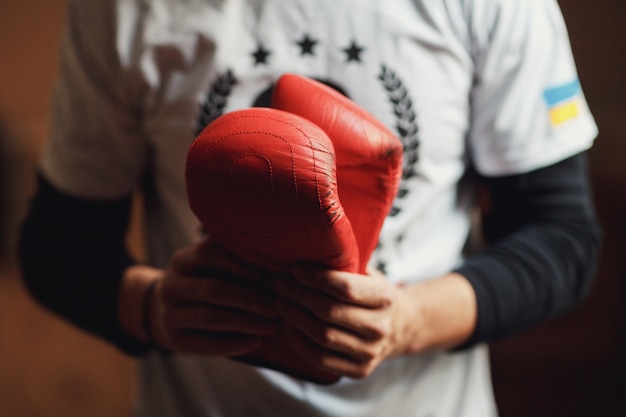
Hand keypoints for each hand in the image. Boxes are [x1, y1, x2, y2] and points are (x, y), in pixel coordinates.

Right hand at [148, 239, 277, 355]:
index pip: (208, 254)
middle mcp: (170, 286)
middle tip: (274, 306)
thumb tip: (275, 270)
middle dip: (248, 299)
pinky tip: (256, 342)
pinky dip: (234, 344)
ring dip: (245, 323)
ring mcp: (169, 315)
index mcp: (182, 261)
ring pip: (210, 318)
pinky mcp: (175, 341)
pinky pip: (206, 345)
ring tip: (270, 326)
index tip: (265, 274)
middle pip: (212, 289)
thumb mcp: (212, 267)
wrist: (168, 310)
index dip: (237, 264)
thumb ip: (236, 263)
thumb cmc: (205, 282)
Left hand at [275, 266, 418, 378]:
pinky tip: (288, 326)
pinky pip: (320, 358)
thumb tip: (304, 252)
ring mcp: (370, 352)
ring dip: (294, 317)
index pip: (344, 288)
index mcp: (385, 298)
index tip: (295, 268)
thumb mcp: (368, 274)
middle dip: (298, 295)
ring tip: (280, 302)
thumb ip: (344, 266)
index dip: (314, 277)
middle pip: (328, 311)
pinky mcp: (359, 370)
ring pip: (322, 336)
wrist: (401, 327)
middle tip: (280, 283)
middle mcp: (380, 327)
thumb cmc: (373, 294)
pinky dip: (299, 342)